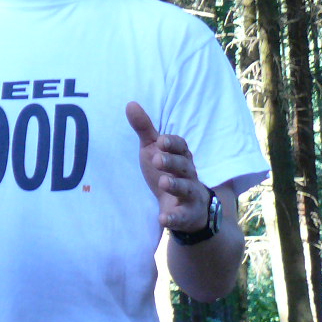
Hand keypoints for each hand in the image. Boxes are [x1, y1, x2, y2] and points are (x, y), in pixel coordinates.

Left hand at [127, 101, 209, 234]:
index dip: (173, 144)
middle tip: (156, 159)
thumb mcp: (153, 150)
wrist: (187, 207)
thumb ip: (144, 130)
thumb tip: (130, 103)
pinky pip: (183, 217)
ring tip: (163, 183)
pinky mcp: (188, 215)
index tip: (161, 140)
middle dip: (172, 162)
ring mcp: (191, 195)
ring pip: (187, 189)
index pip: (182, 147)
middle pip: (184, 166)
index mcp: (181, 157)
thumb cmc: (167, 171)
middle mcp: (190, 174)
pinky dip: (174, 217)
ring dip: (176, 185)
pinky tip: (163, 218)